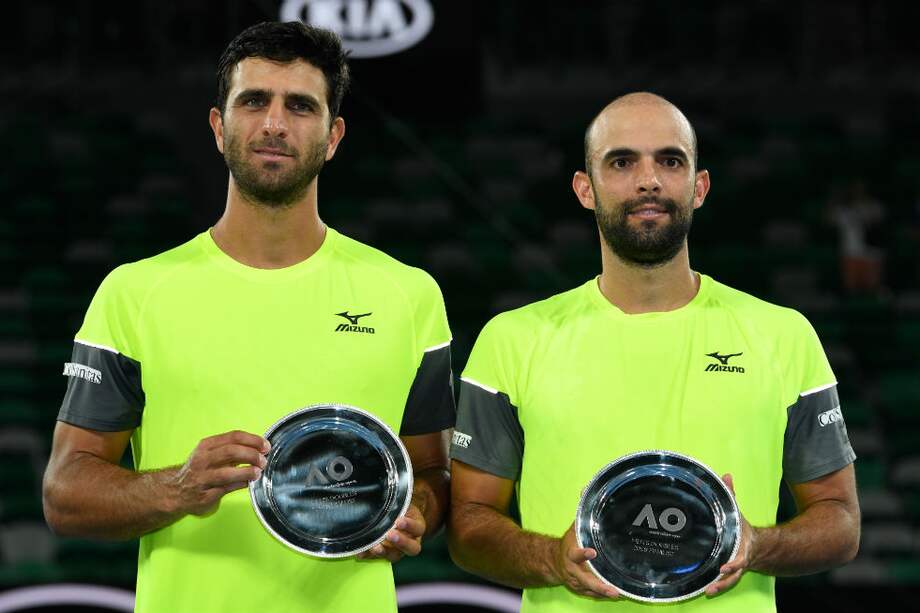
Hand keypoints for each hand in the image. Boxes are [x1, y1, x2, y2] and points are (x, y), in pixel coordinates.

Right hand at [171, 430, 269, 515]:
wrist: (175, 491)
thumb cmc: (200, 470)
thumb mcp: (210, 453)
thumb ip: (232, 449)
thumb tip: (260, 448)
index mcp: (206, 446)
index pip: (233, 437)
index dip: (253, 440)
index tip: (265, 446)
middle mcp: (202, 460)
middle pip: (231, 452)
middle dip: (251, 454)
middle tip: (263, 460)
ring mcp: (202, 479)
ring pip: (227, 473)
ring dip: (246, 472)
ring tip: (258, 472)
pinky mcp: (204, 496)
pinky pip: (226, 489)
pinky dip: (240, 484)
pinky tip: (248, 483)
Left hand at [357, 503, 425, 561]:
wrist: (392, 516)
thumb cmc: (398, 508)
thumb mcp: (401, 502)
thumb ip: (398, 498)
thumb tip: (391, 483)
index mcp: (417, 527)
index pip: (418, 528)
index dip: (410, 526)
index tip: (399, 520)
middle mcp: (410, 542)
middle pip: (412, 548)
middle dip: (401, 542)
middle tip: (390, 534)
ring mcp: (397, 550)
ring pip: (394, 556)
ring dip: (384, 552)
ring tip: (375, 547)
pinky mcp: (382, 555)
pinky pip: (375, 558)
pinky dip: (367, 555)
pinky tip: (360, 551)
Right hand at [554, 522, 619, 599]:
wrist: (552, 562)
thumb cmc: (568, 544)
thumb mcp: (573, 530)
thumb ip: (582, 517)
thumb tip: (585, 494)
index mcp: (570, 554)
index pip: (575, 554)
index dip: (583, 554)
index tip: (592, 552)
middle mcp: (572, 570)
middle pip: (585, 580)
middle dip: (599, 585)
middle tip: (613, 589)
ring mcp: (576, 582)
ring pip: (590, 589)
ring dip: (603, 592)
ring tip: (618, 594)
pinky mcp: (580, 589)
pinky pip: (592, 594)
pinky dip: (603, 595)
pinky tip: (616, 594)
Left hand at [706, 473, 755, 595]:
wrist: (756, 545)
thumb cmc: (741, 528)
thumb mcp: (736, 511)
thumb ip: (730, 494)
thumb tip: (726, 475)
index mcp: (742, 546)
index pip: (740, 558)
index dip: (733, 564)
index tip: (724, 566)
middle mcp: (739, 560)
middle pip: (734, 573)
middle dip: (725, 580)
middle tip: (714, 584)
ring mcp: (735, 568)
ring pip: (730, 581)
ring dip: (720, 586)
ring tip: (708, 592)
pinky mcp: (729, 572)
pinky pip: (725, 581)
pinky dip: (718, 586)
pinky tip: (707, 591)